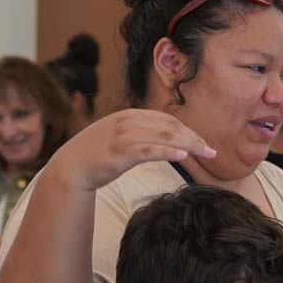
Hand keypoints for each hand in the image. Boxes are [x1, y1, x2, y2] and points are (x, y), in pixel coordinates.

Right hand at [49, 109, 215, 191]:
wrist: (71, 167)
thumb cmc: (98, 154)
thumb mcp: (120, 135)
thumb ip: (141, 132)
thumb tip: (167, 137)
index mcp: (130, 115)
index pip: (167, 120)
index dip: (189, 130)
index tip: (203, 143)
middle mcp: (127, 122)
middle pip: (170, 127)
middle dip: (194, 138)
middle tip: (211, 151)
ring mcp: (122, 137)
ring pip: (163, 137)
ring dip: (188, 145)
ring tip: (206, 154)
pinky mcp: (119, 154)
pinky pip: (148, 151)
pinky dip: (167, 152)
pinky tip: (182, 156)